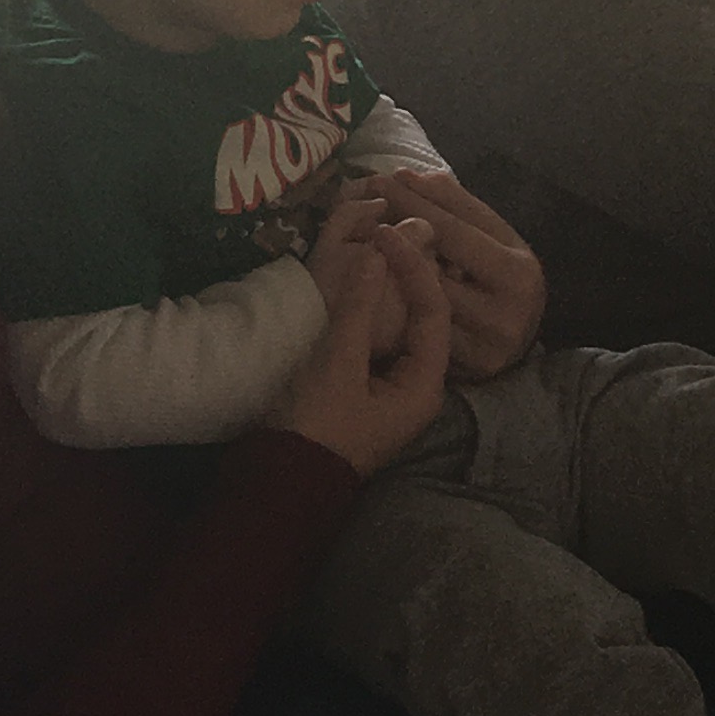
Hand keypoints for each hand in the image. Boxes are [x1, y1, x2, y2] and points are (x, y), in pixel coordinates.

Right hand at [278, 216, 448, 475]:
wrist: (280, 481)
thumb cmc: (316, 427)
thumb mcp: (337, 364)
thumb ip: (358, 309)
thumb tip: (376, 254)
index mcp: (424, 385)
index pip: (434, 311)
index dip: (414, 268)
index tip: (386, 234)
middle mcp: (417, 387)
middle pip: (423, 319)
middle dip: (406, 276)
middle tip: (384, 234)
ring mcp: (391, 390)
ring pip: (399, 328)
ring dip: (386, 292)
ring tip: (370, 250)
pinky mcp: (365, 390)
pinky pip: (377, 340)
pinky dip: (368, 312)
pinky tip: (354, 286)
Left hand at [361, 166, 545, 380]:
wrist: (519, 333)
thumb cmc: (502, 274)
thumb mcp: (494, 234)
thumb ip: (458, 206)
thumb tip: (412, 176)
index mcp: (517, 272)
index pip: (454, 232)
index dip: (415, 205)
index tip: (384, 180)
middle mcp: (506, 313)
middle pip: (433, 272)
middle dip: (395, 239)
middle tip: (364, 209)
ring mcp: (485, 346)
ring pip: (423, 306)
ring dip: (390, 274)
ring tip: (366, 243)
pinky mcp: (468, 369)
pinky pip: (422, 335)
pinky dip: (398, 307)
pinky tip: (377, 283)